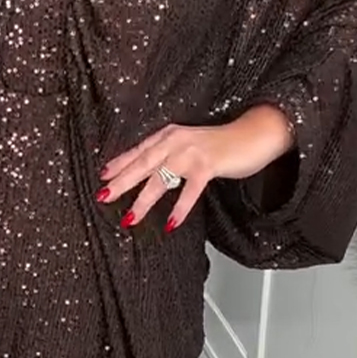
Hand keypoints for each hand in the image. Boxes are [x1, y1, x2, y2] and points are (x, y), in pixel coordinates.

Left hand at [97, 105, 294, 230]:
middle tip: (103, 197)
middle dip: (121, 182)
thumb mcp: (191, 145)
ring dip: (143, 200)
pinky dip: (179, 208)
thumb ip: (171, 155)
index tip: (102, 176)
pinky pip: (190, 191)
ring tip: (130, 218)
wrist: (254, 134)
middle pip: (142, 164)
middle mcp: (176, 141)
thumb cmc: (223, 143)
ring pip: (161, 179)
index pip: (139, 151)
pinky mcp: (208, 165)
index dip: (120, 164)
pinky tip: (171, 223)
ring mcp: (191, 153)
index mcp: (169, 135)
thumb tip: (152, 172)